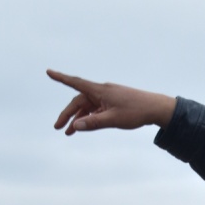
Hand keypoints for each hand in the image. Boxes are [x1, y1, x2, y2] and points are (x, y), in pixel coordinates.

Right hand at [47, 69, 176, 134]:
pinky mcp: (113, 102)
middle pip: (79, 101)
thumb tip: (75, 126)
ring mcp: (108, 97)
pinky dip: (89, 117)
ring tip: (69, 132)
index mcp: (100, 90)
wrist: (156, 108)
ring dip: (78, 118)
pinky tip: (84, 126)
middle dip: (68, 114)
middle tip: (58, 127)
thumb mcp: (113, 120)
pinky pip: (97, 109)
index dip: (61, 78)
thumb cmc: (136, 112)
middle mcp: (102, 91)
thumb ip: (93, 123)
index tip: (48, 72)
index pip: (76, 83)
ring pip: (88, 106)